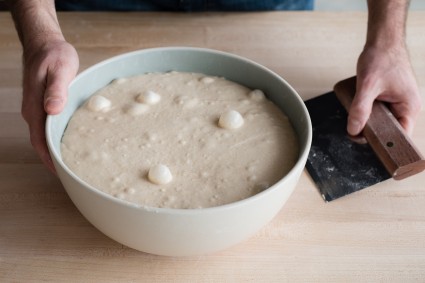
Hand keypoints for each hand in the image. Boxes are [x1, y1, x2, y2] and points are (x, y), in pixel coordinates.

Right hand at [21, 37, 78, 172]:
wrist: (44, 44)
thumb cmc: (54, 55)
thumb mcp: (60, 69)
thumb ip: (56, 90)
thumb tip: (52, 110)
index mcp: (36, 106)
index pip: (40, 140)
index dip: (49, 158)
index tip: (61, 172)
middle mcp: (33, 111)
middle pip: (41, 142)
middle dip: (53, 160)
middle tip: (70, 175)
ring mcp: (37, 109)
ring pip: (44, 136)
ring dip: (55, 150)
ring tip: (71, 164)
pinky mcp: (43, 106)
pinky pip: (48, 127)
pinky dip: (56, 139)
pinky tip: (69, 143)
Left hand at [348, 44, 421, 135]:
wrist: (382, 41)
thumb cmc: (381, 58)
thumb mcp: (367, 85)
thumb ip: (360, 109)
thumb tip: (353, 129)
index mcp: (409, 107)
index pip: (400, 136)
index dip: (384, 143)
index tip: (367, 143)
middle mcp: (406, 106)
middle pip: (389, 131)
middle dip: (372, 130)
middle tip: (355, 126)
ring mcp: (398, 102)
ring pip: (381, 122)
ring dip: (368, 119)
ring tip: (357, 112)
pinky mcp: (389, 98)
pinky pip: (378, 112)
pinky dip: (367, 111)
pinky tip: (360, 106)